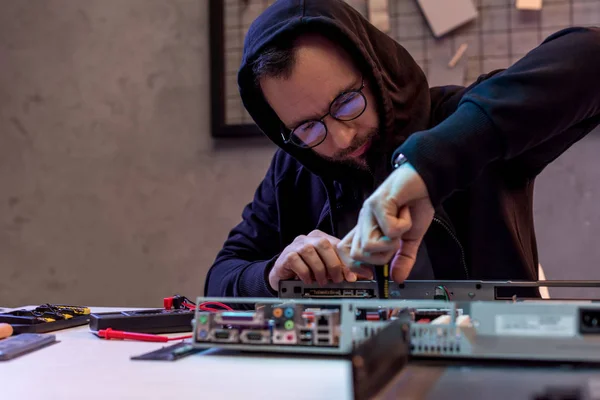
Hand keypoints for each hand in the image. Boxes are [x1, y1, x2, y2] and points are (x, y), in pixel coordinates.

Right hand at [268, 229, 373, 290]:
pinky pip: (298, 262)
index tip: (355, 275)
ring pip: (311, 253)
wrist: (283, 274)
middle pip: (324, 245)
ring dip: (320, 270)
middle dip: (333, 264)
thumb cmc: (307, 269)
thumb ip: (343, 269)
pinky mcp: (287, 255)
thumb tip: (364, 274)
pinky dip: (306, 274)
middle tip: (337, 280)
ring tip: (322, 281)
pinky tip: (308, 280)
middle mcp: (308, 238)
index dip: (347, 261)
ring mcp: (296, 245)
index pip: (337, 245)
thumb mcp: (326, 268)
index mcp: (321, 238)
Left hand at [339, 162, 433, 281]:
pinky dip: (403, 224)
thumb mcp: (410, 239)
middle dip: (382, 256)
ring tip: (401, 226)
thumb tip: (397, 279)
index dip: (356, 267)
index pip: (347, 253)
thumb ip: (403, 258)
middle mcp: (363, 222)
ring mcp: (368, 212)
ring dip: (391, 242)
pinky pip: (389, 229)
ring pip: (369, 245)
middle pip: (358, 255)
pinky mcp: (377, 203)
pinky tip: (406, 211)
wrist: (426, 181)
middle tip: (396, 241)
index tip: (373, 273)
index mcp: (367, 230)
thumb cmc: (416, 206)